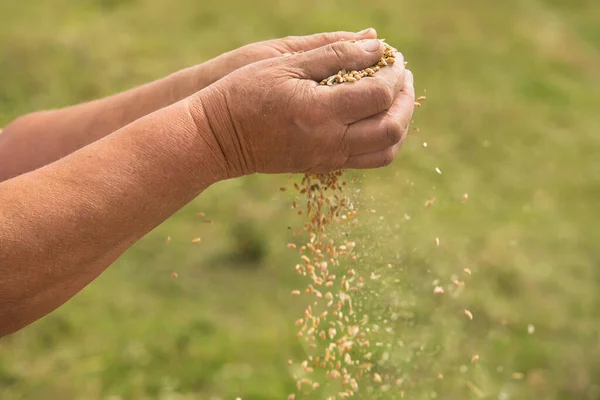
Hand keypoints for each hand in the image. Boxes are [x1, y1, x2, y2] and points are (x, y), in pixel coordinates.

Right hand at [190, 39, 414, 177]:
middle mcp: (329, 142)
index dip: (394, 74)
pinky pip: (367, 159)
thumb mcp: (286, 63)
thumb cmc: (244, 93)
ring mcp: (326, 159)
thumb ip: (335, 54)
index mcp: (320, 112)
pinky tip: (373, 116)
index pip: (379, 95)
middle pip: (392, 128)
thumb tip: (376, 45)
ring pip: (385, 151)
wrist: (217, 138)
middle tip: (402, 76)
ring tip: (395, 98)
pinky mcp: (322, 167)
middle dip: (406, 99)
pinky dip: (382, 138)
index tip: (394, 57)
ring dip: (400, 123)